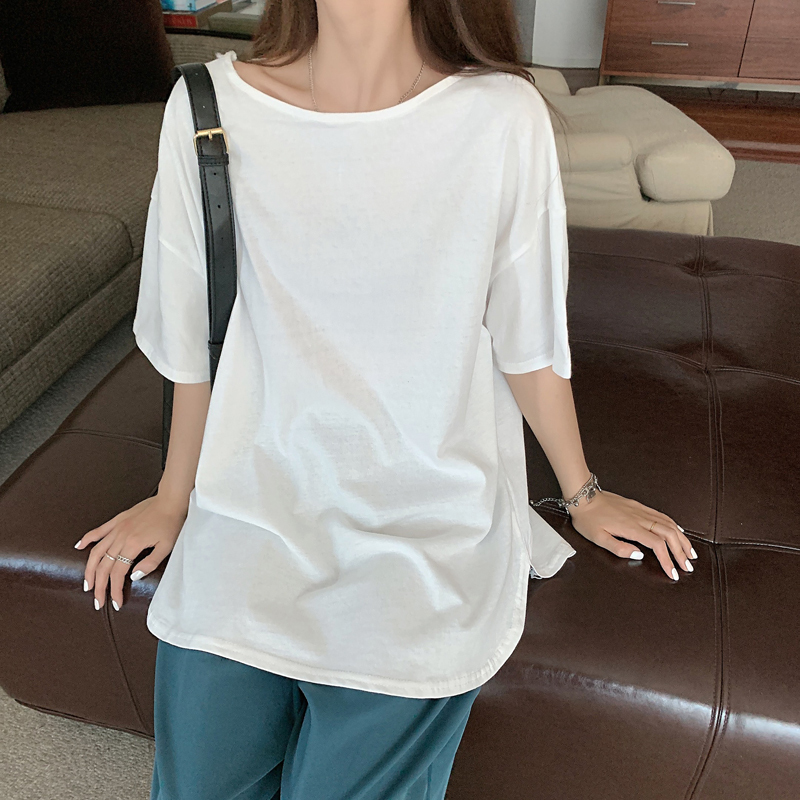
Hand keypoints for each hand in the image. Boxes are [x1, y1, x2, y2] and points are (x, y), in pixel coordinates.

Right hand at [73, 494, 187, 610]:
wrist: (171, 500)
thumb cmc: (172, 522)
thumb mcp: (167, 546)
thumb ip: (150, 563)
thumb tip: (133, 576)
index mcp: (133, 545)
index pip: (118, 574)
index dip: (115, 590)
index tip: (115, 603)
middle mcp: (120, 537)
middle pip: (103, 566)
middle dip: (99, 587)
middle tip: (97, 602)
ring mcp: (117, 528)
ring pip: (96, 552)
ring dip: (89, 570)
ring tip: (87, 584)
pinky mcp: (118, 520)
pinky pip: (99, 531)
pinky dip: (87, 539)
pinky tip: (78, 547)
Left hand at [567, 489, 696, 580]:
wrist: (583, 496)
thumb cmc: (588, 519)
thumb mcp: (597, 538)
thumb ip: (619, 548)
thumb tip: (639, 556)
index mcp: (631, 527)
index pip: (657, 545)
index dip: (668, 560)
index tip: (673, 573)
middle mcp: (640, 517)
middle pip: (669, 534)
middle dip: (681, 551)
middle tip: (688, 566)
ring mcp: (640, 510)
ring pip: (668, 523)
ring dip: (681, 539)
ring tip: (689, 552)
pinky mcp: (638, 506)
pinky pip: (661, 515)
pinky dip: (674, 525)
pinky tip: (679, 531)